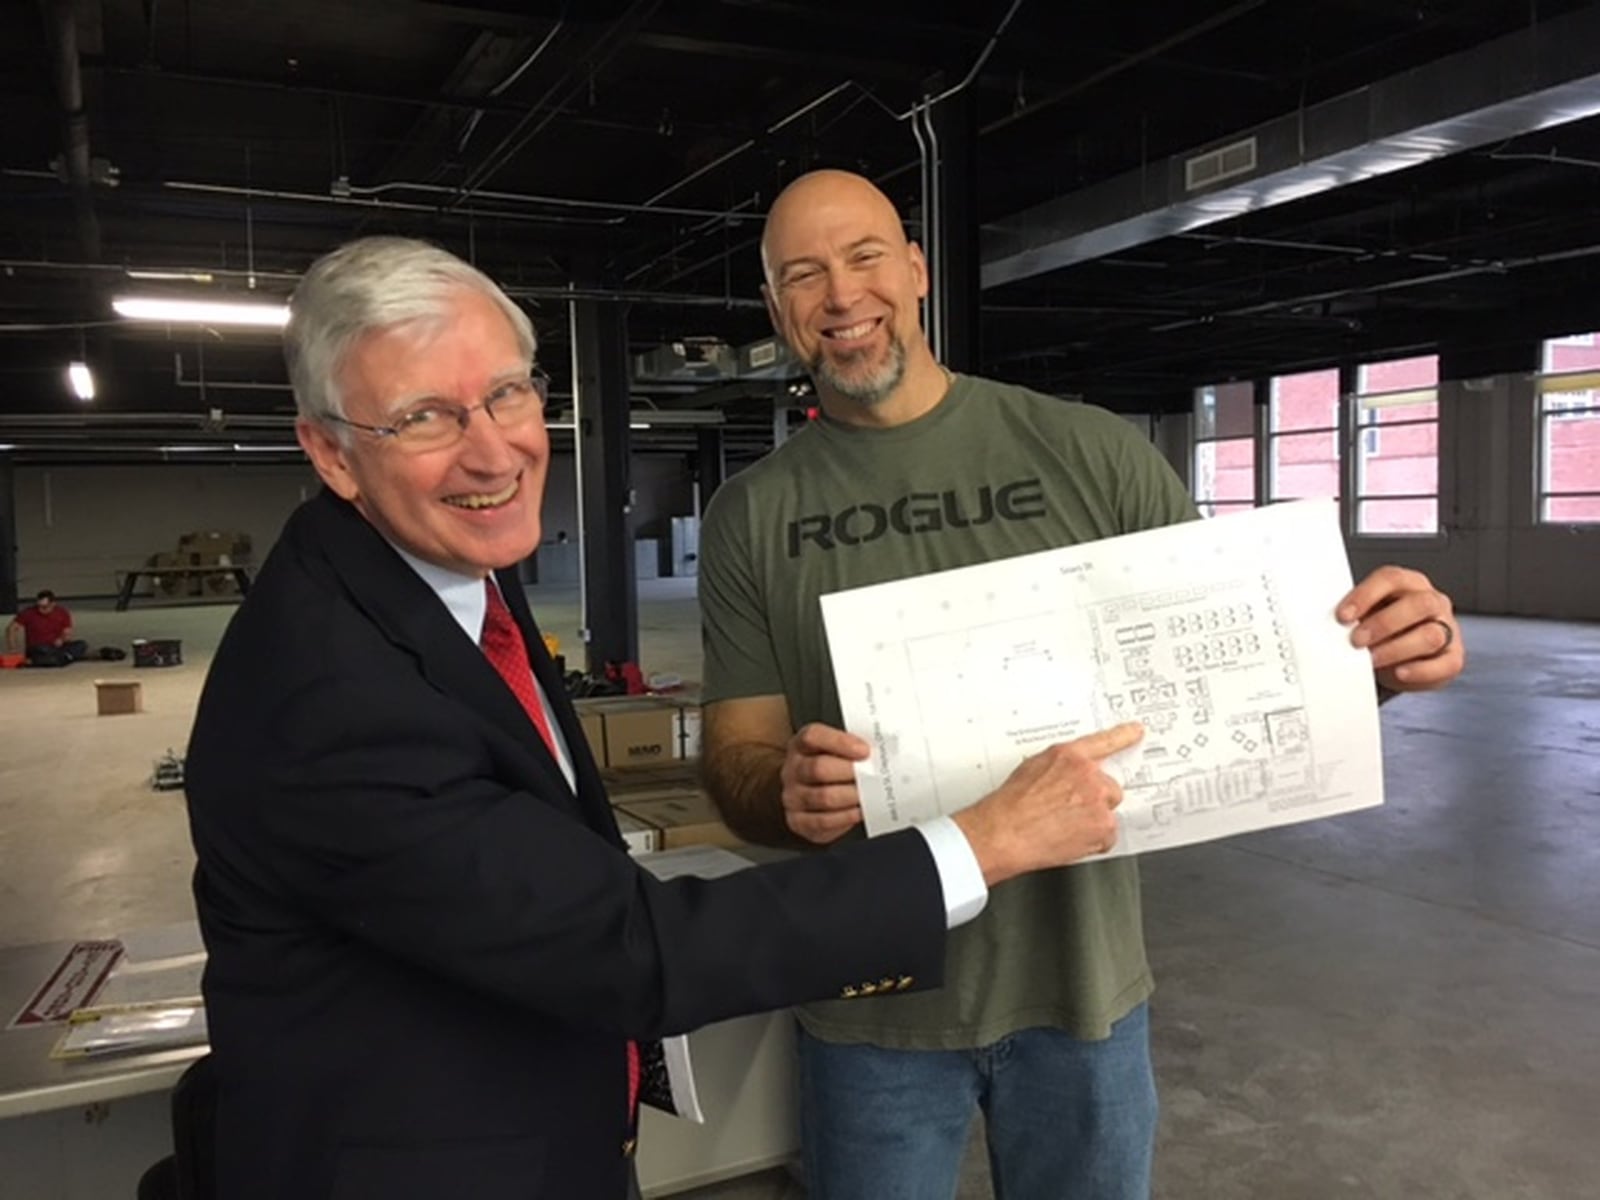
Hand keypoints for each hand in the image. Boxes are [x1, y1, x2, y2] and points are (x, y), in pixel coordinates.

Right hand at [780, 723, 870, 843]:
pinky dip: (846, 816)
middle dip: (850, 772)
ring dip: (852, 796)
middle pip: (819, 768)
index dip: (840, 742)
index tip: (865, 750)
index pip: (813, 737)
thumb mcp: (837, 750)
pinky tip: (860, 811)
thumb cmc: (831, 767)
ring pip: (824, 797)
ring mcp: (792, 796)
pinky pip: (823, 821)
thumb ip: (853, 747)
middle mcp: (792, 770)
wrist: (809, 794)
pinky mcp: (798, 821)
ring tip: (870, 794)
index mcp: (801, 745)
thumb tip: (879, 752)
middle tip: (873, 775)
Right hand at [952, 722, 1143, 885]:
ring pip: (1108, 812)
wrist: (1004, 832)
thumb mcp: (1031, 769)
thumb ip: (1059, 767)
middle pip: (1110, 787)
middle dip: (1096, 800)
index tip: (1136, 731)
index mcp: (1069, 756)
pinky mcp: (1103, 825)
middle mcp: (1087, 775)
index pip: (1104, 741)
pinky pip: (1107, 836)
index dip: (1123, 736)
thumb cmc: (1011, 804)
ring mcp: (1098, 800)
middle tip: (1070, 811)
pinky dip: (1093, 842)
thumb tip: (1067, 774)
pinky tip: (1070, 839)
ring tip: (1064, 827)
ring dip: (1093, 821)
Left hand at [1337, 565, 1463, 692]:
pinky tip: (1400, 672)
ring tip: (1372, 660)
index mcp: (1408, 584)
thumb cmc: (1381, 631)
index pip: (1390, 579)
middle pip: (1417, 604)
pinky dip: (1420, 671)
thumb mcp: (1367, 616)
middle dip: (1383, 624)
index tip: (1343, 615)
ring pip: (1431, 635)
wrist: (1400, 658)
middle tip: (1357, 640)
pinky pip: (1443, 664)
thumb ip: (1355, 615)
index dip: (1366, 595)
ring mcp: (1446, 628)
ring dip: (1396, 649)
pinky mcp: (1453, 657)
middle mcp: (1431, 602)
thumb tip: (1328, 623)